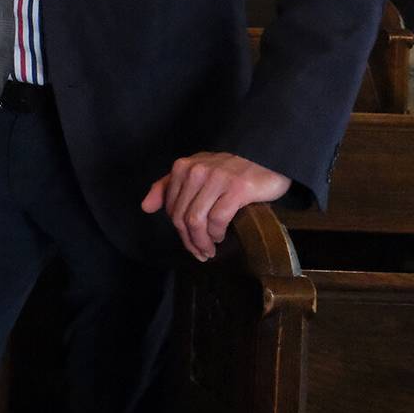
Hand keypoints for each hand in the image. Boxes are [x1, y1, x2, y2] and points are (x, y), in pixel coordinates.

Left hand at [142, 152, 291, 261]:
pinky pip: (217, 218)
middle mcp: (196, 171)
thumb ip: (168, 187)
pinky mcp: (236, 189)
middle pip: (181, 217)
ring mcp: (216, 179)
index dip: (179, 231)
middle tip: (200, 254)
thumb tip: (145, 207)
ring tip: (209, 251)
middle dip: (188, 241)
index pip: (171, 208)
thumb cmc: (230, 169)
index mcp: (182, 167)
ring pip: (196, 220)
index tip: (190, 243)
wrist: (267, 159)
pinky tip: (220, 236)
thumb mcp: (196, 172)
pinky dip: (216, 233)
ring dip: (201, 242)